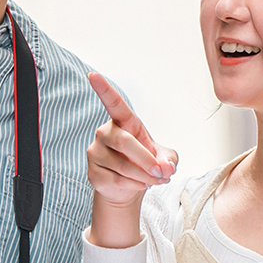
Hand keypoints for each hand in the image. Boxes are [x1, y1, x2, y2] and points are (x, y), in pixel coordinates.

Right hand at [86, 73, 176, 246]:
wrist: (129, 186)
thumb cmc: (146, 163)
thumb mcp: (165, 159)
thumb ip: (169, 160)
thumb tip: (166, 168)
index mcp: (123, 122)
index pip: (113, 103)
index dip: (103, 89)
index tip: (92, 75)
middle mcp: (105, 133)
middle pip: (124, 142)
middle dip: (146, 160)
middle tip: (160, 173)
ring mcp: (96, 152)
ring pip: (122, 166)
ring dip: (144, 176)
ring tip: (153, 180)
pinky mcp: (92, 172)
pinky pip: (115, 180)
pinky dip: (133, 185)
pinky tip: (138, 184)